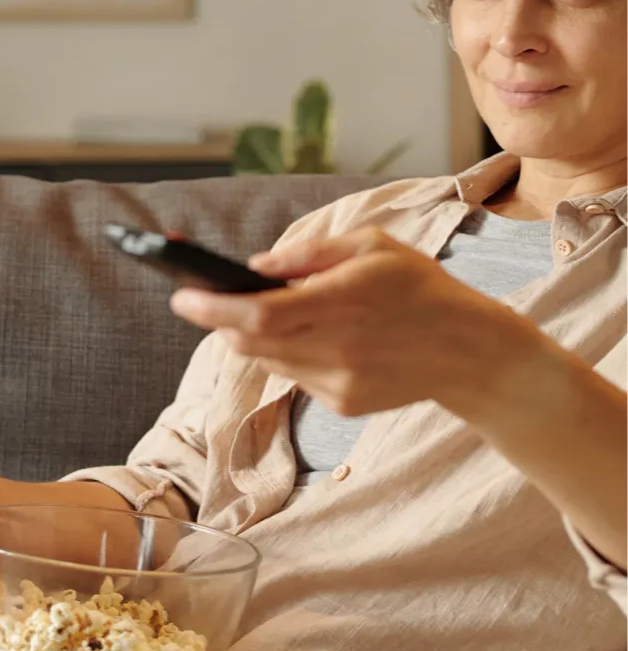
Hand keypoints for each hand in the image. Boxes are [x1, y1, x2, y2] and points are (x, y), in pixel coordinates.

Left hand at [170, 226, 537, 416]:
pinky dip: (286, 354)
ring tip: (264, 311)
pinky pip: (294, 376)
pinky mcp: (342, 404)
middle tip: (208, 298)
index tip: (181, 295)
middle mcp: (336, 348)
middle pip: (249, 341)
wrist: (468, 351)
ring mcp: (338, 382)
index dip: (211, 307)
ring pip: (267, 360)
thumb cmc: (420, 287)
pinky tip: (311, 336)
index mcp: (342, 301)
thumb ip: (311, 253)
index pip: (257, 312)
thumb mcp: (374, 246)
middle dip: (221, 320)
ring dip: (252, 336)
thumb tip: (256, 266)